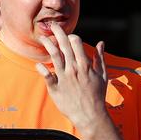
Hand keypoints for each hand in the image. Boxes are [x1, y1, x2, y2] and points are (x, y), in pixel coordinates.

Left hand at [35, 25, 110, 139]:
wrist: (90, 114)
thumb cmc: (97, 95)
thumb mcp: (102, 75)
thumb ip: (99, 58)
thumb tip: (101, 43)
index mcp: (85, 64)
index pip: (76, 43)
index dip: (71, 37)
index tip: (68, 36)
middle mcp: (73, 69)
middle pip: (64, 46)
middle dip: (58, 34)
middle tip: (52, 25)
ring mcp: (63, 78)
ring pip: (54, 57)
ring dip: (48, 46)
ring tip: (43, 38)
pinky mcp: (55, 88)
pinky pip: (47, 76)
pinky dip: (42, 69)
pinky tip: (38, 64)